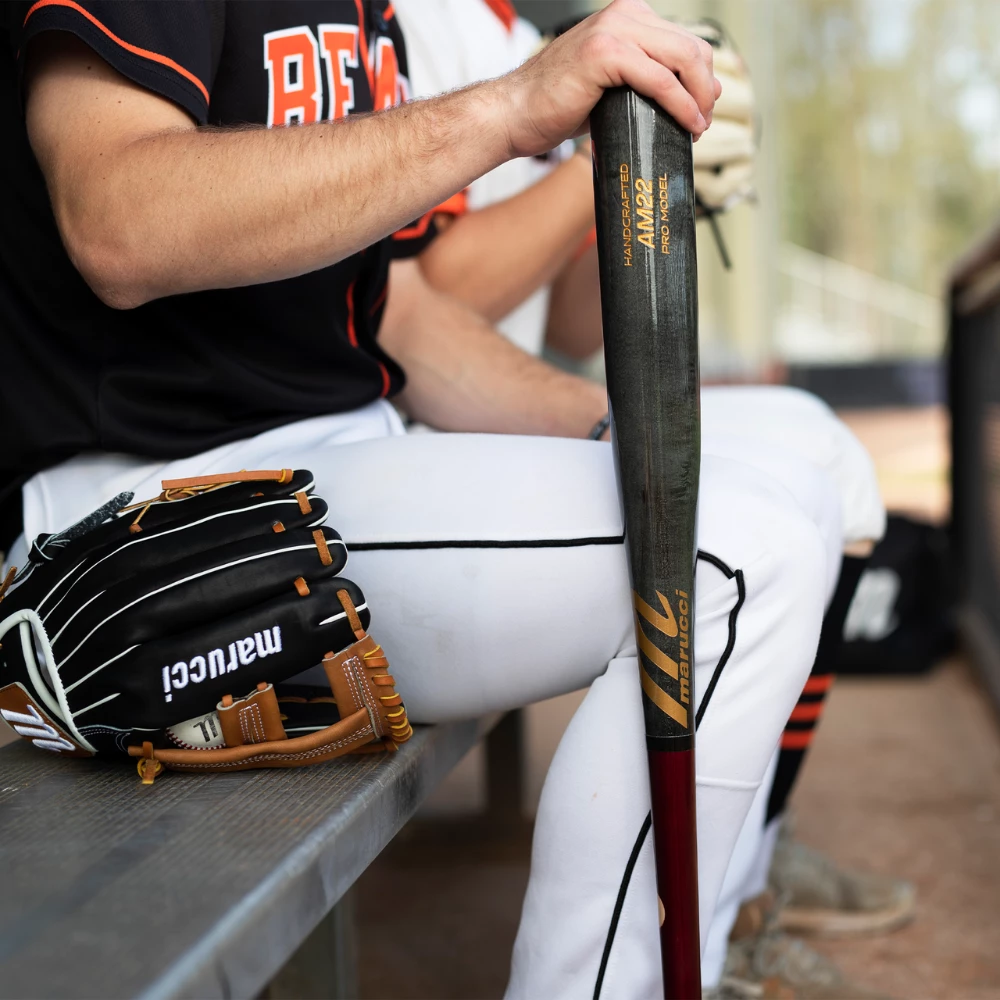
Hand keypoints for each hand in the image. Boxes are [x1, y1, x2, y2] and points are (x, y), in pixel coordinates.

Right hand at [495, 0, 719, 159]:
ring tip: (697, 127)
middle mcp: (624, 14)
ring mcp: (614, 30)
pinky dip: (680, 105)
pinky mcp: (606, 53)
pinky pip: (660, 80)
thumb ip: (645, 81)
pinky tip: (687, 124)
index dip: (702, 78)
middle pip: (692, 47)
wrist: (515, 114)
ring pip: (683, 59)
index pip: (685, 41)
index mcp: (626, 17)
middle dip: (705, 88)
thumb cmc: (555, 105)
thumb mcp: (610, 87)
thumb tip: (689, 97)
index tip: (701, 110)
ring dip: (698, 98)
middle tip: (702, 123)